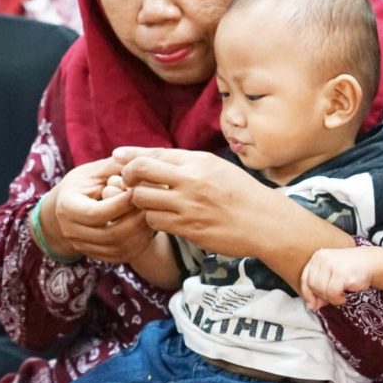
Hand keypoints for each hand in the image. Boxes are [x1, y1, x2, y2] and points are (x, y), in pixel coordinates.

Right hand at [44, 157, 155, 262]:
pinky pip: (122, 255)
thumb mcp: (92, 171)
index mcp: (67, 208)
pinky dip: (139, 242)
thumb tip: (136, 163)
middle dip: (135, 219)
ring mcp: (85, 247)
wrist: (66, 210)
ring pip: (119, 248)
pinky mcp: (99, 256)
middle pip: (110, 234)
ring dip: (140, 232)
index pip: (96, 213)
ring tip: (152, 213)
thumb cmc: (82, 184)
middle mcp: (72, 232)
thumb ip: (113, 167)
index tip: (137, 191)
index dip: (120, 204)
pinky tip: (148, 226)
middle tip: (151, 203)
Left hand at [114, 147, 276, 256]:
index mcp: (198, 161)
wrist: (266, 222)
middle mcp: (191, 180)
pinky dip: (152, 219)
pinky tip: (160, 218)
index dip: (131, 155)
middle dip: (127, 176)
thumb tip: (157, 158)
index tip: (117, 156)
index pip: (155, 153)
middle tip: (127, 182)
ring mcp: (189, 205)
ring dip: (140, 201)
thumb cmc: (242, 194)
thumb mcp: (217, 168)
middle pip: (140, 171)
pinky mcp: (189, 228)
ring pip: (143, 199)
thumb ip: (188, 163)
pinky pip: (155, 221)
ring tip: (147, 203)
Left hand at [300, 247, 376, 310]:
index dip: (307, 294)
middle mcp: (322, 258)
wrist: (371, 263)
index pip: (305, 278)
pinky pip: (332, 293)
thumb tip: (312, 306)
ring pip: (321, 290)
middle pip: (312, 285)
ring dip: (330, 298)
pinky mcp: (342, 273)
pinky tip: (344, 296)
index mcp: (317, 257)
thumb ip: (320, 288)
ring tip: (340, 295)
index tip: (312, 304)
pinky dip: (337, 299)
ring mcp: (332, 264)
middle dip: (320, 296)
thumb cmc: (349, 271)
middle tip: (332, 298)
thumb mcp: (331, 276)